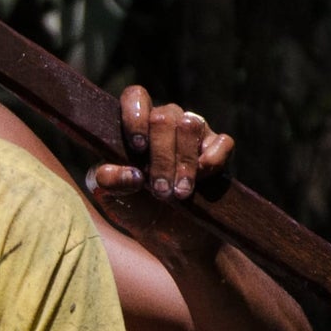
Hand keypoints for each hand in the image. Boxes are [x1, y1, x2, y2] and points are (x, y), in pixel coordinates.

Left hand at [85, 86, 232, 211]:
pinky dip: (212, 161)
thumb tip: (133, 174)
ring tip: (179, 193)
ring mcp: (193, 131)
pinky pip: (223, 142)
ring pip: (191, 125)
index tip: (138, 147)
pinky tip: (202, 180)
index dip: (136, 116)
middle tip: (159, 191)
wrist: (170, 234)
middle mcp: (165, 120)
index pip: (135, 97)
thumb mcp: (110, 196)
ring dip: (184, 164)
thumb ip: (107, 180)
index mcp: (135, 125)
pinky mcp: (217, 148)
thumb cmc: (135, 207)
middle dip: (162, 159)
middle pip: (164, 117)